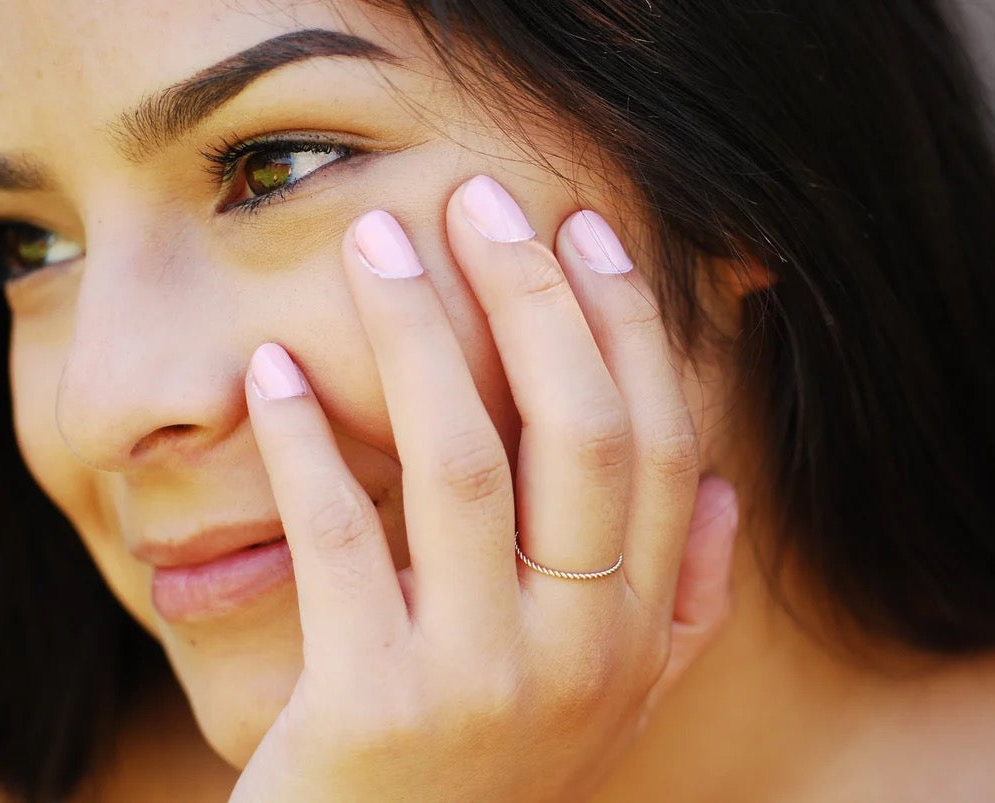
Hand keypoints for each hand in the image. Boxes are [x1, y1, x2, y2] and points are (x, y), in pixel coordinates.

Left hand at [232, 175, 739, 800]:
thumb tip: (722, 490)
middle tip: (482, 200)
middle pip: (581, 430)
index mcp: (640, 632)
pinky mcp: (373, 707)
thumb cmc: (490, 776)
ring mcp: (482, 681)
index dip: (628, 327)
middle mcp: (583, 650)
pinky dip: (305, 444)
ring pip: (463, 461)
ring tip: (377, 243)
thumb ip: (685, 606)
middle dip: (536, 297)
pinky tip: (272, 369)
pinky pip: (342, 542)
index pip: (661, 445)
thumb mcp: (612, 702)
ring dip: (420, 335)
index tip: (582, 231)